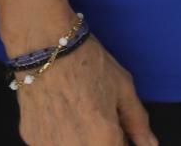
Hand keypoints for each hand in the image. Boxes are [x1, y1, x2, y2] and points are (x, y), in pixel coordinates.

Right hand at [15, 38, 157, 145]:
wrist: (42, 44)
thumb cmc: (84, 61)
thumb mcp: (122, 87)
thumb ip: (138, 122)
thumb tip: (149, 143)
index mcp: (103, 142)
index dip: (120, 140)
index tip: (117, 128)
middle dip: (102, 140)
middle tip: (97, 115)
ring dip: (80, 139)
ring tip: (77, 112)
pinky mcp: (31, 140)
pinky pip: (53, 144)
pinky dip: (59, 135)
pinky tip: (59, 111)